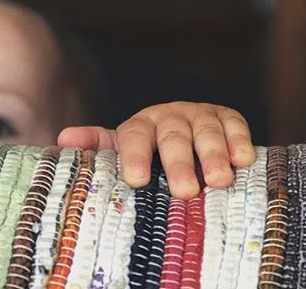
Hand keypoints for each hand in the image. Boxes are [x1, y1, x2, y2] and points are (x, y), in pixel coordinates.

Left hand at [58, 101, 254, 198]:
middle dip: (179, 161)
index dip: (135, 155)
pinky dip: (239, 139)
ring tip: (219, 180)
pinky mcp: (227, 116)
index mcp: (141, 125)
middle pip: (173, 135)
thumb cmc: (150, 150)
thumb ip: (98, 146)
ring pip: (206, 129)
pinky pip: (235, 123)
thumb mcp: (123, 148)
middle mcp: (171, 116)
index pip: (134, 135)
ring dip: (213, 153)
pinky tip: (243, 159)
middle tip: (185, 190)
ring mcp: (200, 114)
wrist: (186, 130)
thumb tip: (62, 140)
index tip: (137, 179)